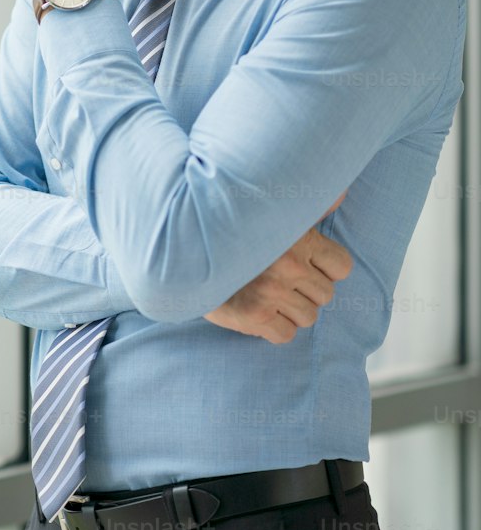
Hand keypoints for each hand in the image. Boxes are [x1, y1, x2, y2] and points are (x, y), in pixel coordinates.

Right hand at [203, 191, 351, 344]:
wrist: (188, 252)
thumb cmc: (234, 230)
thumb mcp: (274, 211)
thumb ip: (311, 206)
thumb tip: (342, 194)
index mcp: (298, 237)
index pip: (342, 267)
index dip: (326, 270)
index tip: (307, 266)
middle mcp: (289, 265)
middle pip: (325, 295)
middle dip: (306, 291)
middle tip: (281, 281)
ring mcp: (272, 292)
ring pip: (308, 317)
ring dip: (290, 311)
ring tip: (269, 295)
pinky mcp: (255, 315)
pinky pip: (286, 335)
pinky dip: (274, 328)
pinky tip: (258, 310)